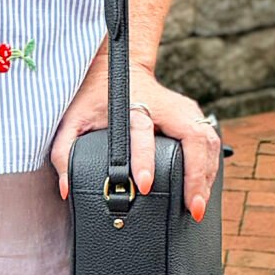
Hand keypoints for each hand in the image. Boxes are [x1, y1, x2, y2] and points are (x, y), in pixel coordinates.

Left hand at [48, 60, 221, 221]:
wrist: (120, 66)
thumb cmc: (96, 96)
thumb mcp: (73, 119)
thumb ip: (64, 152)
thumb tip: (66, 189)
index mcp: (132, 106)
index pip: (142, 131)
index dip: (144, 158)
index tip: (144, 185)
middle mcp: (165, 106)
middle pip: (191, 137)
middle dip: (195, 174)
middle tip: (193, 207)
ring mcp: (184, 109)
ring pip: (207, 140)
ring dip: (207, 174)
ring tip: (199, 205)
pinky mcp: (193, 114)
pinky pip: (210, 141)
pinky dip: (210, 166)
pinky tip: (205, 188)